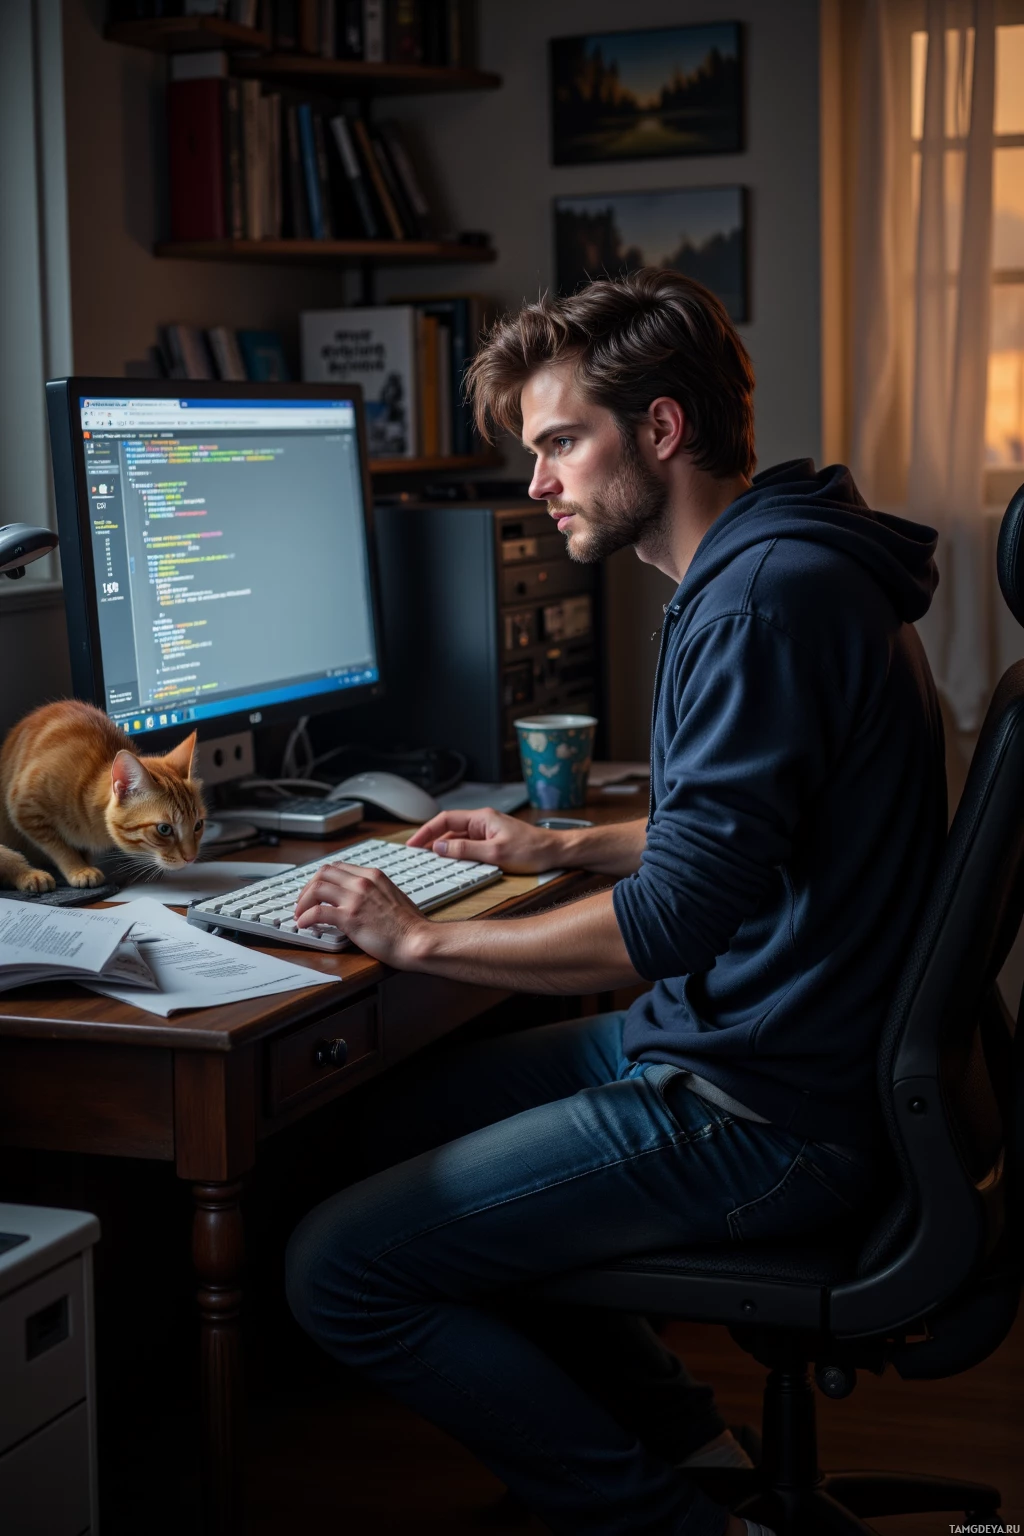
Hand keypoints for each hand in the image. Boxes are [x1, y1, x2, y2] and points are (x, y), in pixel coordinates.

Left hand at [294, 860, 429, 967]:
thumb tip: (359, 899)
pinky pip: (317, 911)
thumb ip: (375, 892)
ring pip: (316, 888)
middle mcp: (362, 882)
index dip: (321, 879)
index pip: (337, 867)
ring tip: (300, 915)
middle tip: (303, 903)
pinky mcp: (350, 917)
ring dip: (303, 902)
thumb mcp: (393, 896)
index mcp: (373, 875)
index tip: (315, 891)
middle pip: (322, 873)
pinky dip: (306, 917)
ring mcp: (355, 898)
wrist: (418, 940)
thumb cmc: (410, 925)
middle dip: (308, 888)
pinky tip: (304, 925)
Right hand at [407, 807, 556, 872]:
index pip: (445, 820)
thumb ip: (465, 851)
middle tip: (416, 856)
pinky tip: (452, 865)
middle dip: (431, 841)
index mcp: (482, 818)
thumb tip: (439, 848)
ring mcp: (487, 833)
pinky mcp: (493, 843)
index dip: (426, 831)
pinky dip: (457, 855)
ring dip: (444, 850)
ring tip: (429, 862)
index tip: (413, 843)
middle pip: (449, 830)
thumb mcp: (495, 853)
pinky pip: (469, 847)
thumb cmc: (532, 850)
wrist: (556, 852)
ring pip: (458, 840)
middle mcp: (482, 823)